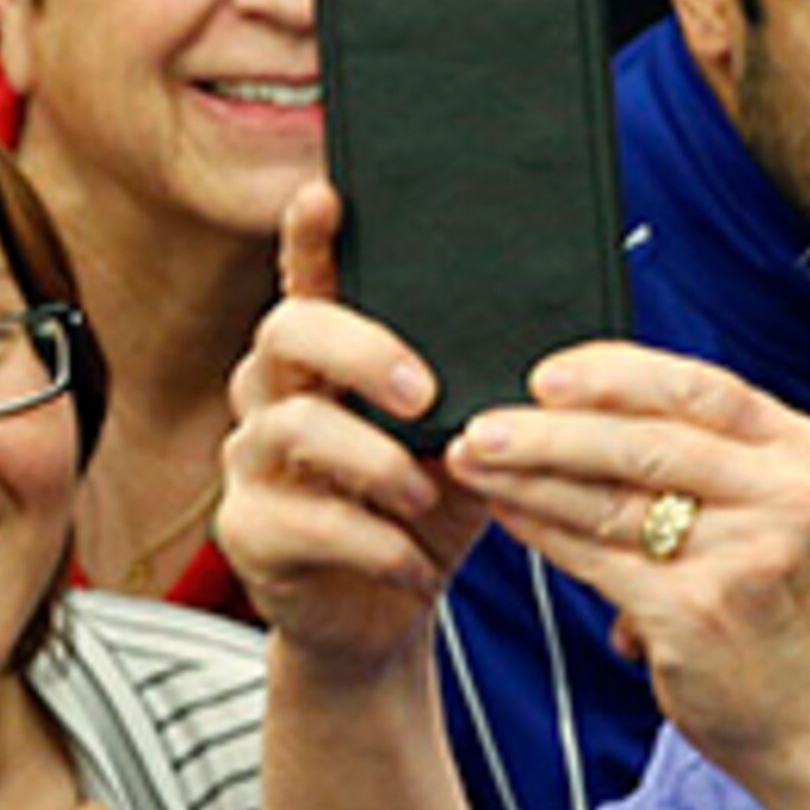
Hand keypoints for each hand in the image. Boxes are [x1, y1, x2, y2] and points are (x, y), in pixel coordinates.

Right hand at [216, 185, 486, 675]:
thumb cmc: (425, 512)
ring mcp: (252, 462)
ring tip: (427, 494)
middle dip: (361, 350)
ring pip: (294, 427)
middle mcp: (272, 394)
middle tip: (426, 392)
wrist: (382, 614)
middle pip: (287, 331)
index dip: (310, 236)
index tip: (326, 195)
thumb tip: (558, 335)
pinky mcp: (250, 533)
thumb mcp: (465, 438)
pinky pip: (307, 522)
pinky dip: (376, 544)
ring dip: (377, 461)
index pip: (309, 278)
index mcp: (324, 358)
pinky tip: (414, 563)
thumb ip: (482, 385)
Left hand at [443, 342, 809, 773]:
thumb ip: (697, 452)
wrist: (806, 708)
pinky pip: (597, 558)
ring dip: (528, 479)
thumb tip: (571, 401)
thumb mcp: (759, 505)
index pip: (696, 389)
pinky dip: (542, 529)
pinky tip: (505, 511)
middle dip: (551, 431)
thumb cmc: (762, 594)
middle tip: (481, 425)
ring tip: (470, 462)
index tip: (543, 375)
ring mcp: (741, 557)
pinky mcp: (695, 613)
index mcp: (791, 450)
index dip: (614, 374)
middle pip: (645, 444)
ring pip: (612, 502)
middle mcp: (779, 496)